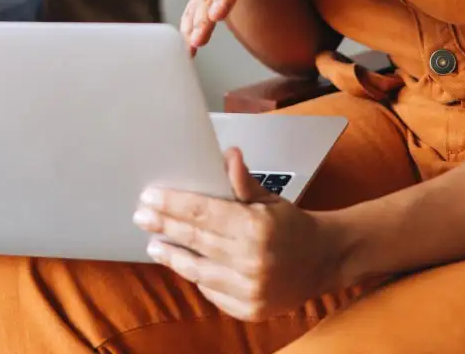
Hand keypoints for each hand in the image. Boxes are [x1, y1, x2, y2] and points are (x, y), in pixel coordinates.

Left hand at [133, 148, 349, 320]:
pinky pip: (212, 291)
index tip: (149, 196)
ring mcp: (249, 290)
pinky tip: (184, 263)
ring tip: (153, 244)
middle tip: (141, 215)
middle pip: (194, 239)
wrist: (323, 261)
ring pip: (197, 270)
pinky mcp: (249, 310)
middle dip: (163, 225)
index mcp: (255, 227)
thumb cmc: (291, 224)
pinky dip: (196, 276)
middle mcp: (250, 260)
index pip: (202, 213)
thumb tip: (228, 155)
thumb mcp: (269, 198)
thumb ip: (243, 182)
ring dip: (172, 256)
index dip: (172, 204)